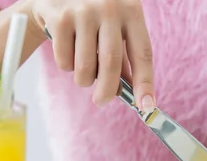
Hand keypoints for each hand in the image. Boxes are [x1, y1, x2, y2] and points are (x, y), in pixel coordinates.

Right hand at [29, 0, 154, 110]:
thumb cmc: (93, 14)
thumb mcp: (115, 26)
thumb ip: (123, 56)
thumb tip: (130, 92)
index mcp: (131, 10)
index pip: (143, 53)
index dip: (145, 83)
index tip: (146, 106)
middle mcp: (109, 8)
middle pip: (111, 64)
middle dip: (107, 91)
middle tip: (102, 101)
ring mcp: (83, 11)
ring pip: (85, 67)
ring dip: (84, 79)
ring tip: (83, 70)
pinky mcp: (59, 17)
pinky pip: (65, 61)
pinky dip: (66, 66)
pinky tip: (66, 50)